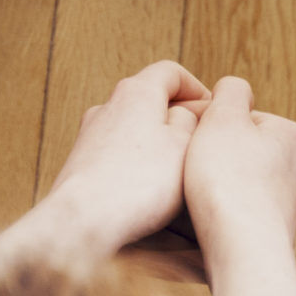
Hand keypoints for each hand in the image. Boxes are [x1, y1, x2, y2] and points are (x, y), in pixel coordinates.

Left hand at [10, 62, 211, 255]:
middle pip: (150, 100)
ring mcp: (90, 136)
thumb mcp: (185, 146)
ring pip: (134, 130)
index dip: (197, 88)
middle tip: (202, 144)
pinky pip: (118, 155)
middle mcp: (108, 107)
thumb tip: (189, 114)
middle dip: (179, 118)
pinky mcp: (82, 165)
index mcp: (136, 92)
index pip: (170, 72)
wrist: (82, 222)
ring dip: (158, 144)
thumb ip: (193, 121)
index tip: (213, 111)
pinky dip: (138, 164)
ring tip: (179, 172)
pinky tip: (151, 191)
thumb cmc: (138, 184)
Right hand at [182, 77, 295, 269]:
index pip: (241, 117)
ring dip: (220, 186)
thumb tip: (234, 90)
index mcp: (290, 134)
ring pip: (241, 182)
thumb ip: (230, 92)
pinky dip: (226, 214)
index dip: (211, 125)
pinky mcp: (274, 233)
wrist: (243, 250)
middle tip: (196, 169)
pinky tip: (212, 221)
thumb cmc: (230, 182)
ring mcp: (288, 203)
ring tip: (203, 197)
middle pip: (241, 150)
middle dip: (217, 157)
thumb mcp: (222, 118)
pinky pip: (242, 213)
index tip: (195, 141)